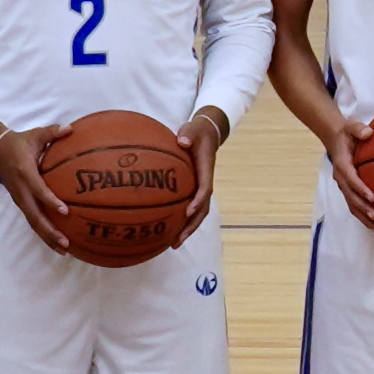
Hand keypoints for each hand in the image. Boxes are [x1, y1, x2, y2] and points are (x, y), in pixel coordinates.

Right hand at [0, 125, 80, 253]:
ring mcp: (19, 198)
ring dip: (47, 237)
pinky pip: (33, 220)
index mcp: (25, 172)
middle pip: (34, 215)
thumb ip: (52, 132)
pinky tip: (59, 242)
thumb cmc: (20, 142)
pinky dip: (44, 232)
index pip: (38, 189)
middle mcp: (20, 189)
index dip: (50, 200)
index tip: (64, 211)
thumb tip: (71, 128)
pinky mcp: (21, 203)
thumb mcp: (35, 134)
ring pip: (33, 222)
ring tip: (64, 250)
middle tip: (66, 242)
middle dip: (49, 230)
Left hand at [175, 108, 231, 242]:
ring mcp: (200, 188)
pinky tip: (167, 230)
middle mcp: (205, 183)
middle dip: (191, 227)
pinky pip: (188, 208)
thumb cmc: (197, 132)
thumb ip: (188, 134)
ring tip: (173, 244)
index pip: (205, 189)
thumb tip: (182, 141)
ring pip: (197, 214)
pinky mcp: (193, 190)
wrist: (206, 134)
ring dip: (187, 230)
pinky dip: (180, 221)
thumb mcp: (193, 129)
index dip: (198, 201)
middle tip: (177, 240)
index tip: (188, 211)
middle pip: (202, 210)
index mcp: (206, 170)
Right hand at [312, 107, 373, 231]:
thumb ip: (358, 129)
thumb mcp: (351, 126)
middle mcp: (341, 178)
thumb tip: (368, 133)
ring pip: (353, 206)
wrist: (335, 138)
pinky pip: (356, 205)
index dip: (360, 188)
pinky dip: (365, 217)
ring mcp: (344, 186)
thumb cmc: (346, 132)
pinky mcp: (349, 190)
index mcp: (342, 164)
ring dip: (365, 219)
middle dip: (363, 209)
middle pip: (351, 198)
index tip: (372, 197)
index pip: (350, 179)